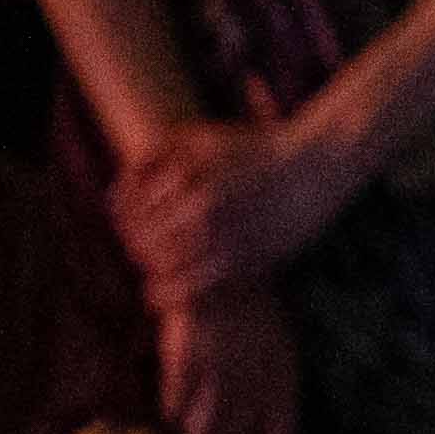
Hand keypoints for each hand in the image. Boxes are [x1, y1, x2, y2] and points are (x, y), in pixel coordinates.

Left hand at [111, 108, 367, 310]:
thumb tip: (116, 190)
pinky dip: (167, 296)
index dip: (122, 221)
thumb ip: (155, 154)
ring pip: (162, 267)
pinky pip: (190, 291)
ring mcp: (226, 240)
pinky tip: (159, 295)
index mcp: (189, 181)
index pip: (130, 213)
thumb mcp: (202, 137)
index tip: (129, 226)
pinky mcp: (246, 264)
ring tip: (155, 270)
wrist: (317, 168)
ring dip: (152, 270)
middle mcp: (204, 213)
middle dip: (136, 247)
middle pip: (143, 242)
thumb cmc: (256, 149)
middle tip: (140, 251)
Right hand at [155, 281, 300, 433]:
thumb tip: (260, 431)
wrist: (218, 273)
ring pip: (201, 432)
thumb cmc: (252, 312)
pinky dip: (172, 410)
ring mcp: (217, 375)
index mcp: (284, 379)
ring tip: (190, 422)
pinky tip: (174, 400)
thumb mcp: (279, 350)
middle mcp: (253, 383)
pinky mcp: (183, 365)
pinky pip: (173, 408)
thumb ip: (272, 390)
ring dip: (194, 432)